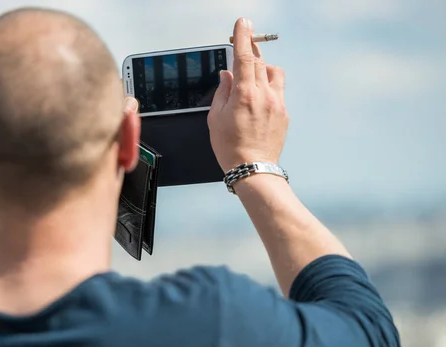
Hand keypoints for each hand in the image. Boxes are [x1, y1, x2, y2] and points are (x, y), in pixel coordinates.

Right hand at [208, 18, 288, 171]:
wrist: (252, 168)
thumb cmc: (231, 147)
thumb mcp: (215, 118)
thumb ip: (222, 92)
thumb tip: (227, 76)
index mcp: (245, 94)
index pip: (244, 57)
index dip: (243, 37)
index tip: (243, 24)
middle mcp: (264, 95)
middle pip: (259, 62)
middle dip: (250, 51)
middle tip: (242, 47)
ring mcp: (277, 103)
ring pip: (274, 73)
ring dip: (262, 69)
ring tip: (251, 78)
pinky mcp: (284, 113)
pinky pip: (278, 90)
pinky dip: (268, 87)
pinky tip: (258, 100)